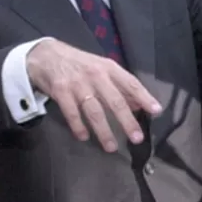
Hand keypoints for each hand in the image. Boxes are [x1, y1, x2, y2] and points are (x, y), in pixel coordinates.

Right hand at [25, 40, 161, 151]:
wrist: (45, 54)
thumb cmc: (79, 64)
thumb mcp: (102, 68)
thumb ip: (120, 86)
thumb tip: (139, 105)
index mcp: (109, 68)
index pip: (131, 83)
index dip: (144, 97)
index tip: (156, 111)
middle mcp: (95, 75)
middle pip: (115, 101)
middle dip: (127, 121)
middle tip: (137, 138)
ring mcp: (77, 84)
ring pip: (94, 111)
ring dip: (104, 131)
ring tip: (111, 147)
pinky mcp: (60, 91)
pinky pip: (72, 113)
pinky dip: (78, 127)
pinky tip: (84, 137)